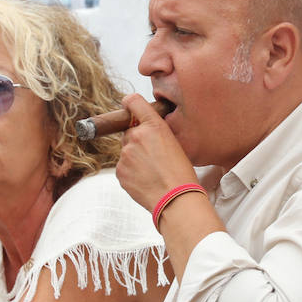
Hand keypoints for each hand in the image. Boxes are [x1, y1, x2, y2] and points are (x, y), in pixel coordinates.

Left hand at [116, 93, 200, 211]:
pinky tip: (146, 179)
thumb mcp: (176, 144)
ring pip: (126, 151)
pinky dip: (131, 172)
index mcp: (154, 126)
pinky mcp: (119, 170)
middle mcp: (136, 136)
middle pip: (129, 132)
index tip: (128, 106)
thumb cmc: (181, 174)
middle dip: (137, 141)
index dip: (130, 103)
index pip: (134, 102)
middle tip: (153, 156)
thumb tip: (145, 133)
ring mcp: (125, 154)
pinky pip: (123, 167)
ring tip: (152, 171)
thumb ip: (156, 133)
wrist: (176, 199)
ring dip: (134, 158)